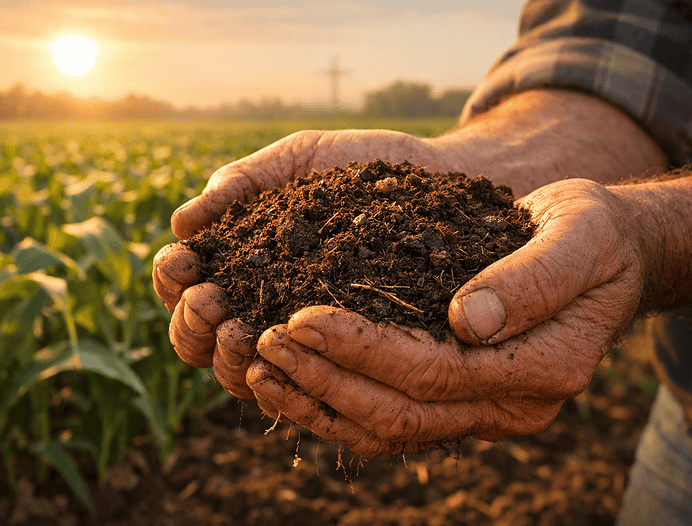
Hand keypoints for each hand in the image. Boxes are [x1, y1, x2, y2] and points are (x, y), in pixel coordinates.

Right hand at [153, 128, 457, 399]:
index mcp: (240, 265)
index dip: (173, 281)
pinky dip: (278, 376)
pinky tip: (281, 352)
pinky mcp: (341, 355)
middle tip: (211, 301)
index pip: (184, 290)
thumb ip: (239, 184)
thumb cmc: (356, 167)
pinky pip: (299, 382)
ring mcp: (300, 336)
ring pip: (239, 373)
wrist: (430, 178)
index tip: (186, 260)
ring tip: (241, 329)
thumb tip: (181, 222)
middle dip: (192, 324)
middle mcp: (262, 307)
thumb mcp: (293, 162)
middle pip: (200, 342)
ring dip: (225, 357)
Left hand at [246, 178, 645, 456]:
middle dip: (325, 380)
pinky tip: (292, 382)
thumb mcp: (579, 237)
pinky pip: (389, 421)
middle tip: (265, 342)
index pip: (435, 372)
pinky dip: (334, 407)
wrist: (607, 254)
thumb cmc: (591, 235)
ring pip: (387, 430)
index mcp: (544, 366)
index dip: (363, 349)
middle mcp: (512, 405)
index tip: (302, 316)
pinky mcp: (459, 401)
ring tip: (260, 369)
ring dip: (318, 404)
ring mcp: (484, 411)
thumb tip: (467, 321)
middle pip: (401, 412)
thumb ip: (534, 279)